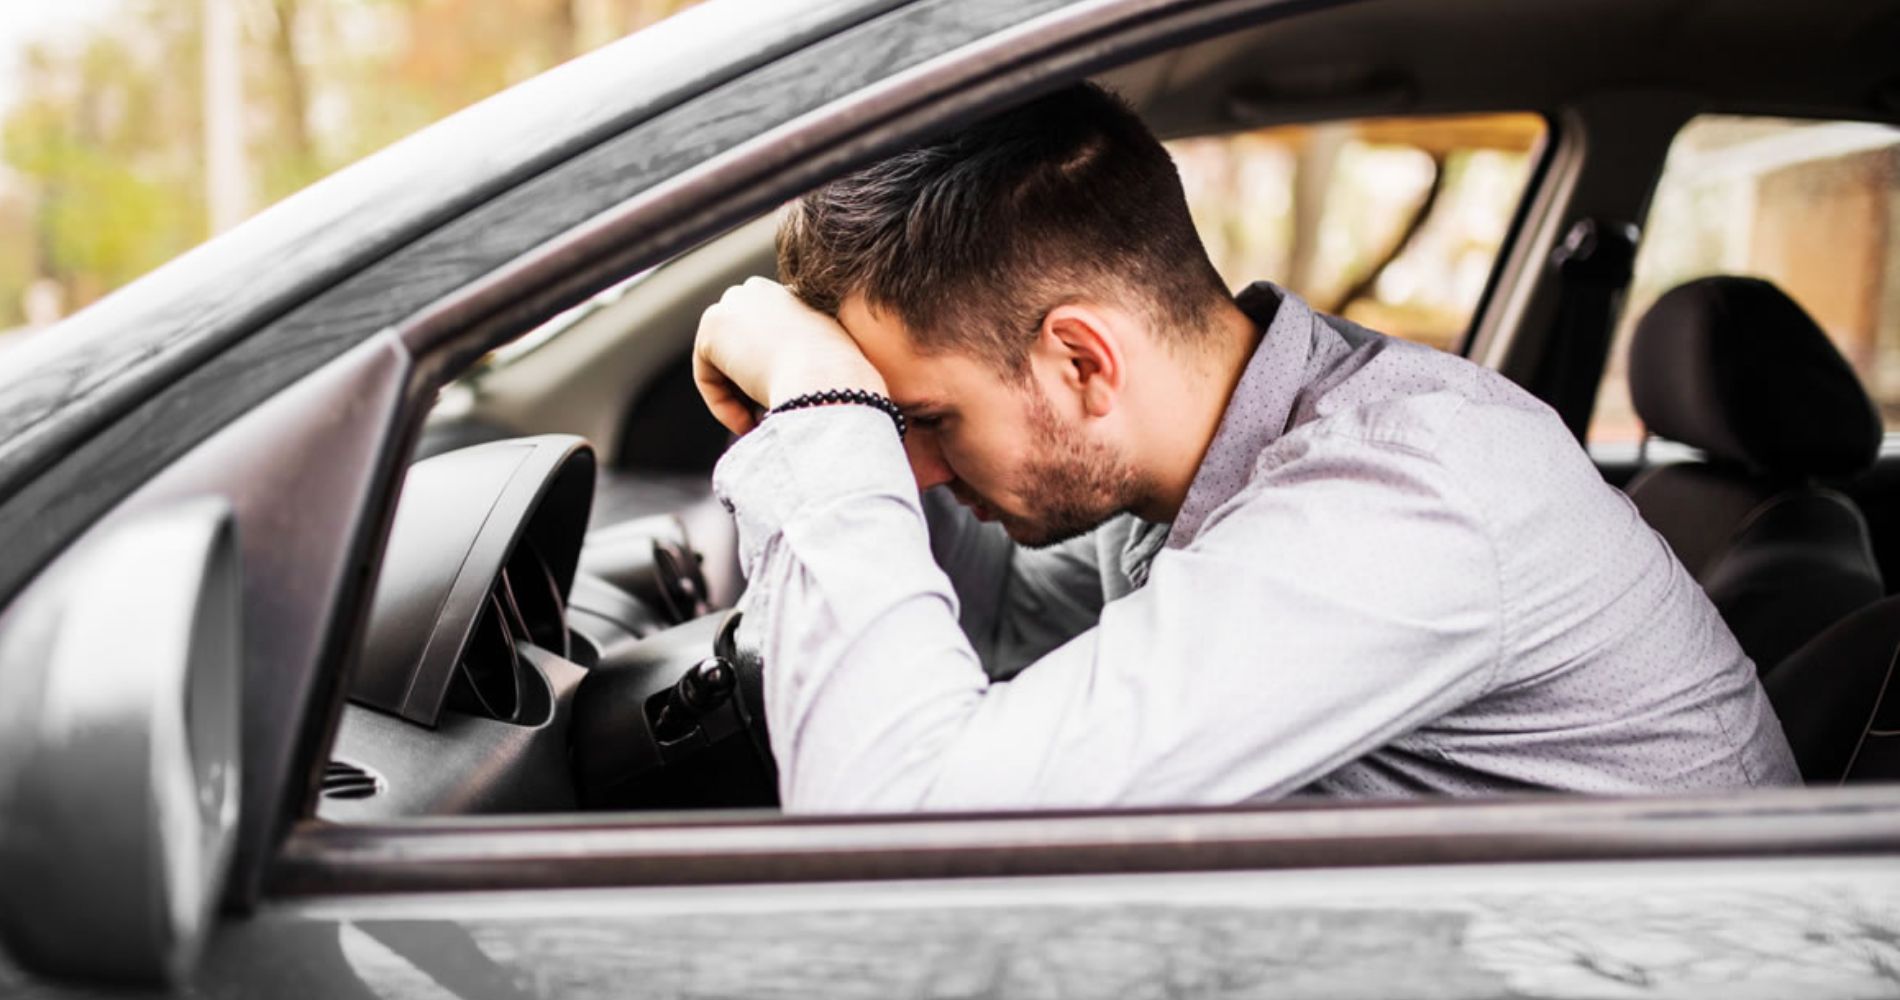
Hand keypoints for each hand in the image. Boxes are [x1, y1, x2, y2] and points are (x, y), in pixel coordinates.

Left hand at [692, 277, 887, 434]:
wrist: (831, 382)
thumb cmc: (845, 385)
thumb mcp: (835, 368)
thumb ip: (811, 366)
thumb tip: (790, 390)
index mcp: (797, 293)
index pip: (768, 338)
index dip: (774, 376)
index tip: (787, 405)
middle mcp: (763, 290)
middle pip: (740, 348)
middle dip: (749, 385)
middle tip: (767, 418)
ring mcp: (735, 303)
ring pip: (724, 364)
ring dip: (739, 399)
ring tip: (762, 424)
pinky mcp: (712, 327)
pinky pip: (708, 376)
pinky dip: (723, 405)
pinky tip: (748, 422)